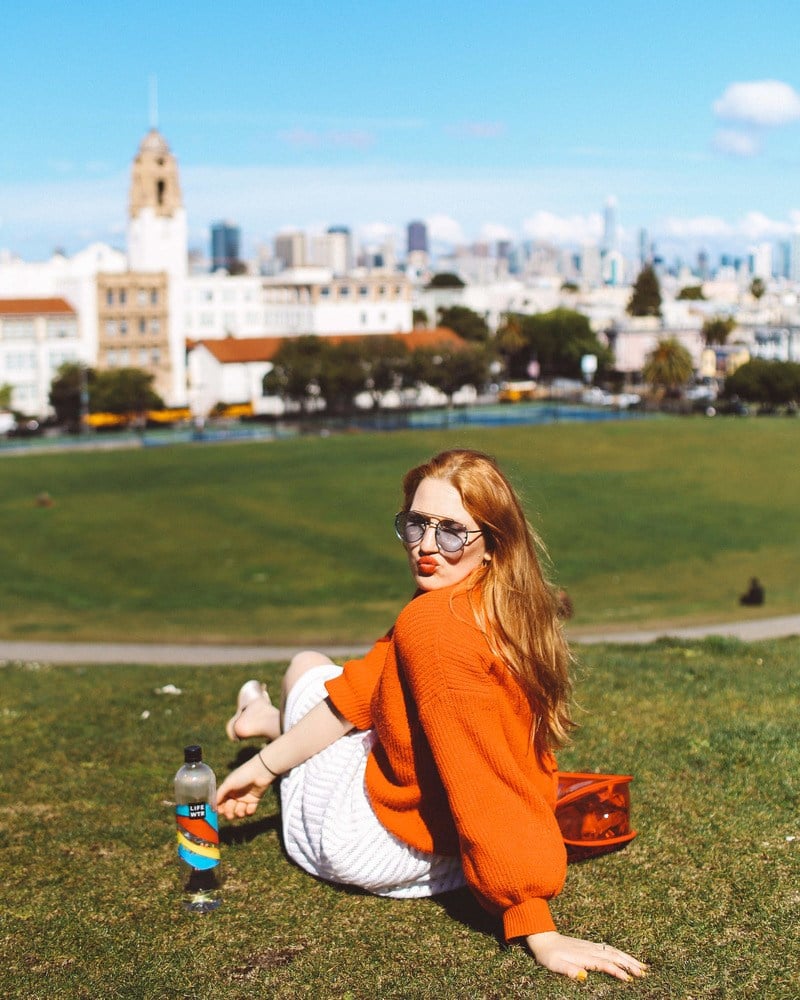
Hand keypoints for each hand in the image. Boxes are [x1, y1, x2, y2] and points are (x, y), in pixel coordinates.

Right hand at [216, 752, 274, 819]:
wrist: (261, 772)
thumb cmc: (243, 775)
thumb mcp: (228, 783)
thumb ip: (220, 794)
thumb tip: (212, 805)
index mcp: (228, 790)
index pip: (221, 802)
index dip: (220, 808)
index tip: (220, 812)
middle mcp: (236, 795)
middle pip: (229, 809)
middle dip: (229, 812)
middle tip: (230, 815)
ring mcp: (245, 798)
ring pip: (239, 811)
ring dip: (239, 812)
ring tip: (242, 807)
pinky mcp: (254, 801)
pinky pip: (249, 811)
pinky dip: (249, 811)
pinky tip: (249, 807)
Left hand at [526, 931, 647, 982]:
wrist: (543, 939)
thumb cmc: (548, 956)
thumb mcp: (555, 965)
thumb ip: (569, 970)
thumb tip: (584, 976)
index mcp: (585, 956)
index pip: (606, 964)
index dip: (618, 972)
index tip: (630, 980)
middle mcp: (590, 949)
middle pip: (614, 956)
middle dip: (630, 964)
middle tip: (645, 973)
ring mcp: (591, 946)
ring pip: (614, 951)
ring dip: (628, 958)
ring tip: (642, 966)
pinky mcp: (590, 945)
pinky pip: (609, 949)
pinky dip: (620, 953)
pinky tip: (626, 957)